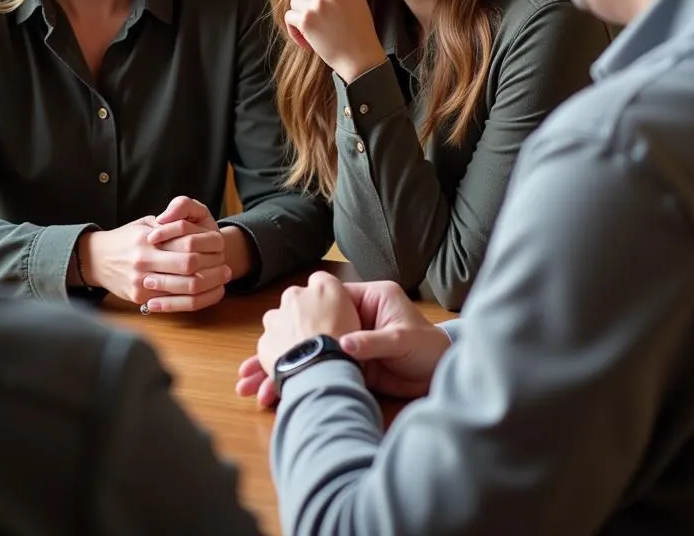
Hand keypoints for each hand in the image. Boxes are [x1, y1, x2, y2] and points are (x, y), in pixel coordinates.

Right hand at [82, 209, 229, 311]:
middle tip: (226, 269)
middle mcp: (143, 261)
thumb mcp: (144, 223)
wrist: (95, 259)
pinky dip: (190, 300)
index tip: (222, 248)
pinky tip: (202, 294)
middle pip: (187, 267)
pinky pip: (170, 302)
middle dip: (210, 268)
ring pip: (182, 289)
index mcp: (146, 239)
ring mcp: (140, 283)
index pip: (185, 243)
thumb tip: (193, 227)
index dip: (207, 246)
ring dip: (206, 287)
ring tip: (220, 282)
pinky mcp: (138, 299)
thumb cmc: (125, 239)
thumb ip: (167, 223)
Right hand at [236, 279, 448, 406]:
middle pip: (307, 328)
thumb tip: (344, 345)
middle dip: (277, 349)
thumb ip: (372, 341)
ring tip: (249, 387)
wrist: (446, 373)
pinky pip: (318, 371)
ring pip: (306, 352)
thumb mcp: (402, 340)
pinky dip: (297, 382)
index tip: (276, 330)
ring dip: (278, 370)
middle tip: (247, 370)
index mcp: (365, 298)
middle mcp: (351, 318)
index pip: (324, 299)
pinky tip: (274, 395)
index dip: (299, 314)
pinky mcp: (350, 366)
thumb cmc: (429, 347)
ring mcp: (348, 343)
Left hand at [284, 0, 385, 82]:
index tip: (329, 8)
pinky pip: (289, 16)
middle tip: (319, 22)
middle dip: (312, 3)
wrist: (360, 59)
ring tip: (310, 30)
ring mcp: (318, 4)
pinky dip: (293, 29)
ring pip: (297, 0)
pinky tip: (305, 40)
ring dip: (301, 14)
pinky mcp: (306, 19)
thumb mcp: (359, 6)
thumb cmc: (360, 37)